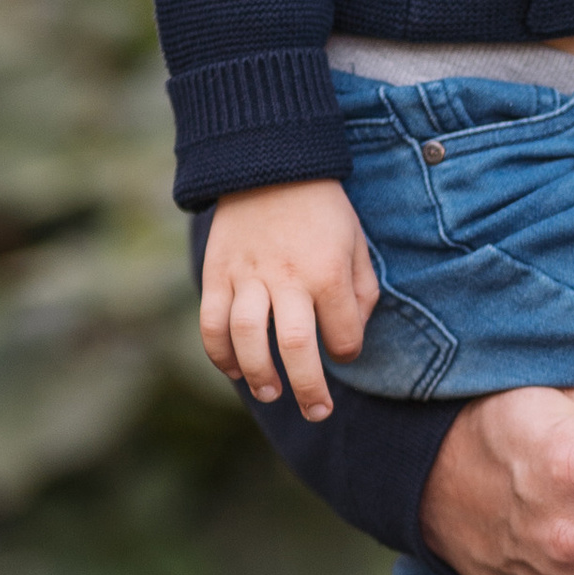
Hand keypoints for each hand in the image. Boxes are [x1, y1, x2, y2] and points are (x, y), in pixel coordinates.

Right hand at [200, 178, 379, 419]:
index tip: (344, 351)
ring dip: (259, 375)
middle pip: (296, 348)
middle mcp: (287, 278)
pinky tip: (234, 369)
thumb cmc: (321, 210)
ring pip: (247, 339)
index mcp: (327, 271)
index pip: (342, 335)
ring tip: (270, 391)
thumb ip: (362, 291)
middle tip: (317, 411)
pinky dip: (219, 353)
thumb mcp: (357, 242)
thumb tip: (349, 338)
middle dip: (308, 389)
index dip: (347, 352)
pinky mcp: (215, 273)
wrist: (269, 163)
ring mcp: (246, 276)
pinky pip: (211, 323)